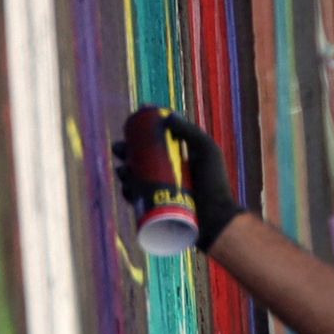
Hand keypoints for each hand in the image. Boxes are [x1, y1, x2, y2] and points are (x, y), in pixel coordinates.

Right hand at [117, 108, 245, 253]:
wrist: (215, 218)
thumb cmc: (215, 183)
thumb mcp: (207, 151)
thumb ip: (190, 131)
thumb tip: (168, 115)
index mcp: (177, 156)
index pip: (153, 141)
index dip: (139, 133)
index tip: (129, 126)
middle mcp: (166, 171)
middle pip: (138, 157)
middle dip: (124, 151)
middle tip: (119, 149)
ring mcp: (159, 189)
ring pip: (133, 177)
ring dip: (123, 171)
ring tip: (124, 172)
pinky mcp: (155, 207)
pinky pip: (135, 198)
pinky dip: (128, 192)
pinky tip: (127, 189)